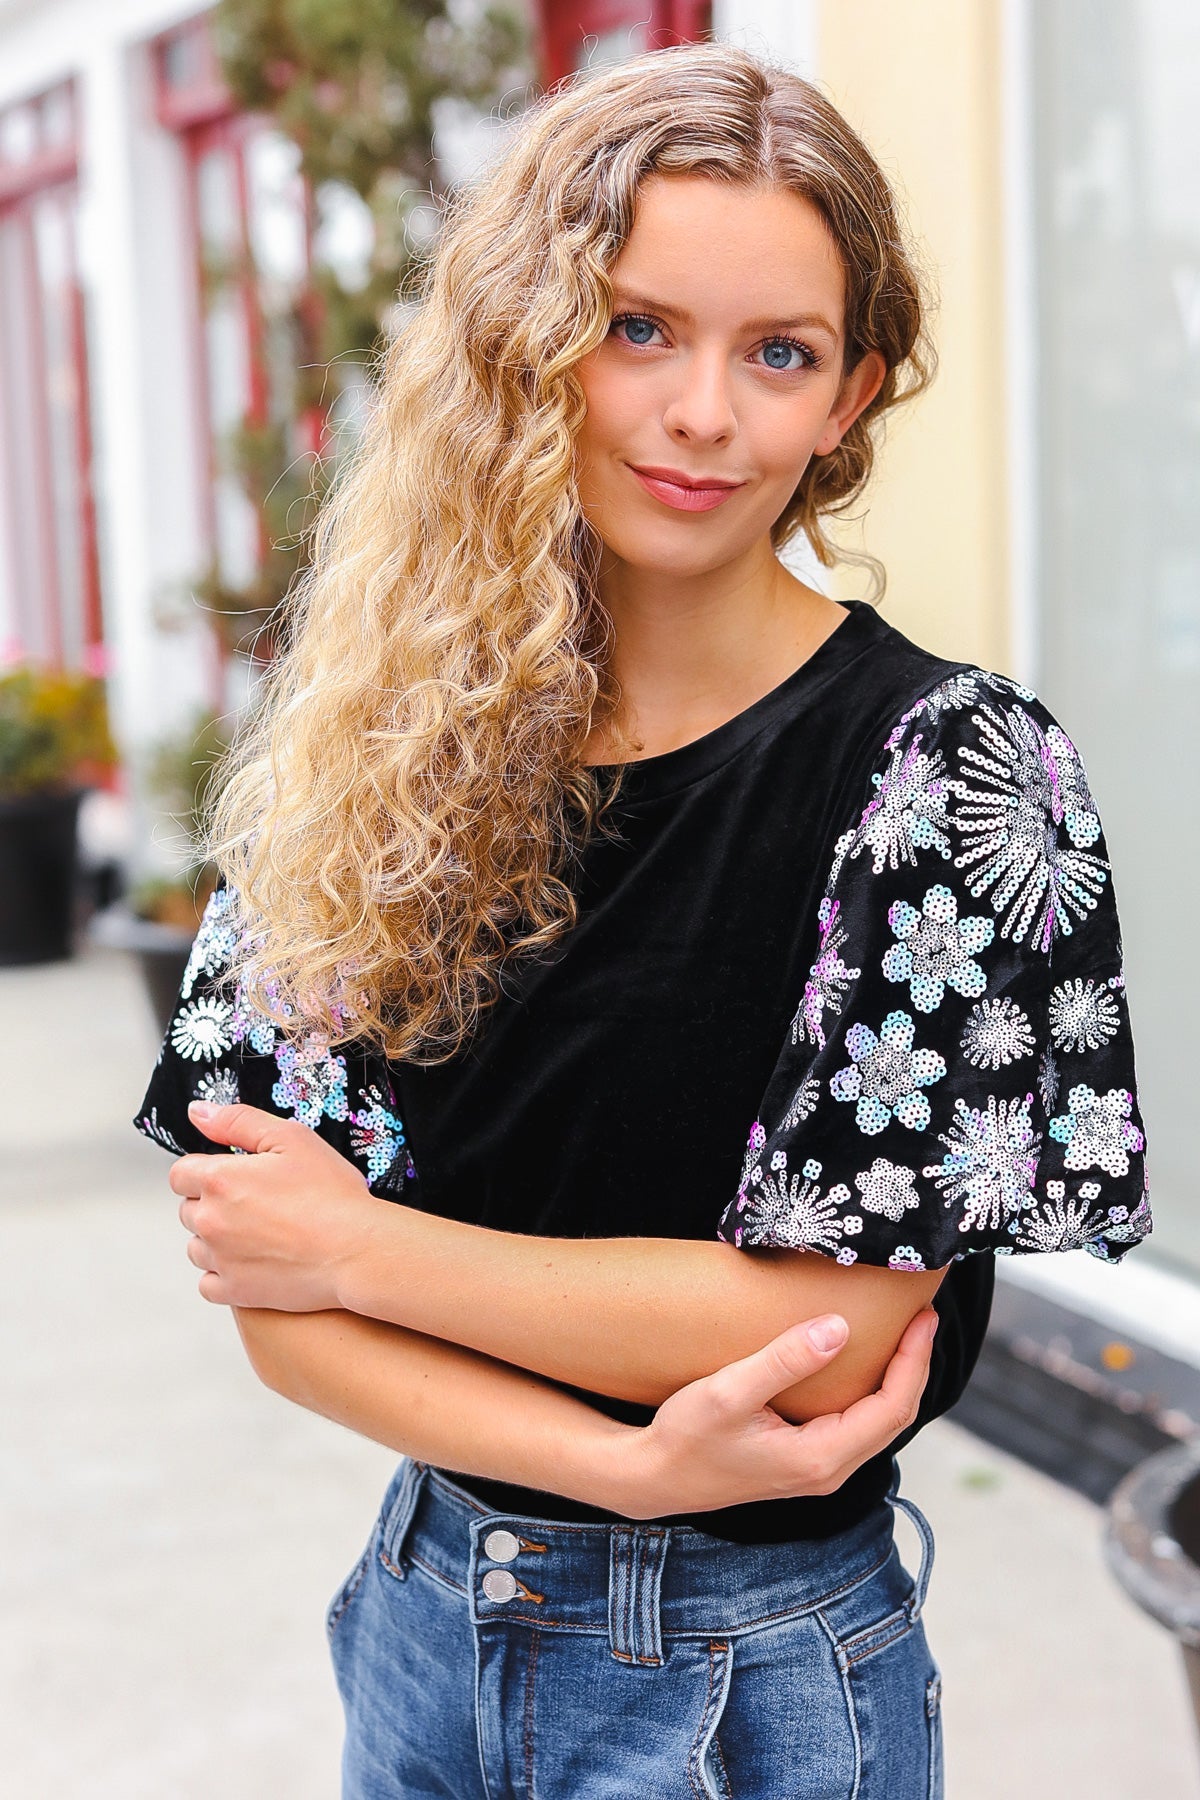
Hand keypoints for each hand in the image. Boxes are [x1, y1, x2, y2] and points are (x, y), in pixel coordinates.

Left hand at [169, 1101, 392, 1309]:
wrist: (357, 1250)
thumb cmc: (331, 1195)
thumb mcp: (291, 1138)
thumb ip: (238, 1121)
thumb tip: (199, 1112)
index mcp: (219, 1181)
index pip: (181, 1174)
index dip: (205, 1171)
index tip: (234, 1176)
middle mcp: (211, 1222)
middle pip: (188, 1210)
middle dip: (213, 1203)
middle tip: (257, 1203)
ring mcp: (220, 1260)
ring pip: (197, 1247)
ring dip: (217, 1239)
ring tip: (258, 1233)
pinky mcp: (235, 1291)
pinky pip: (209, 1283)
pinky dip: (224, 1273)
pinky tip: (253, 1261)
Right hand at [616, 1308, 937, 1517]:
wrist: (654, 1478)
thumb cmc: (685, 1437)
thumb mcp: (729, 1392)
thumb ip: (784, 1361)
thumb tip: (839, 1329)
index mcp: (820, 1458)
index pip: (891, 1408)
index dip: (913, 1360)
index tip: (922, 1318)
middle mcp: (827, 1471)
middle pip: (894, 1417)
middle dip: (913, 1365)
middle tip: (921, 1317)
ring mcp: (816, 1470)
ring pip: (877, 1424)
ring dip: (895, 1379)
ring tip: (903, 1334)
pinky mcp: (804, 1462)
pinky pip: (855, 1426)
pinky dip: (870, 1392)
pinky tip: (862, 1364)